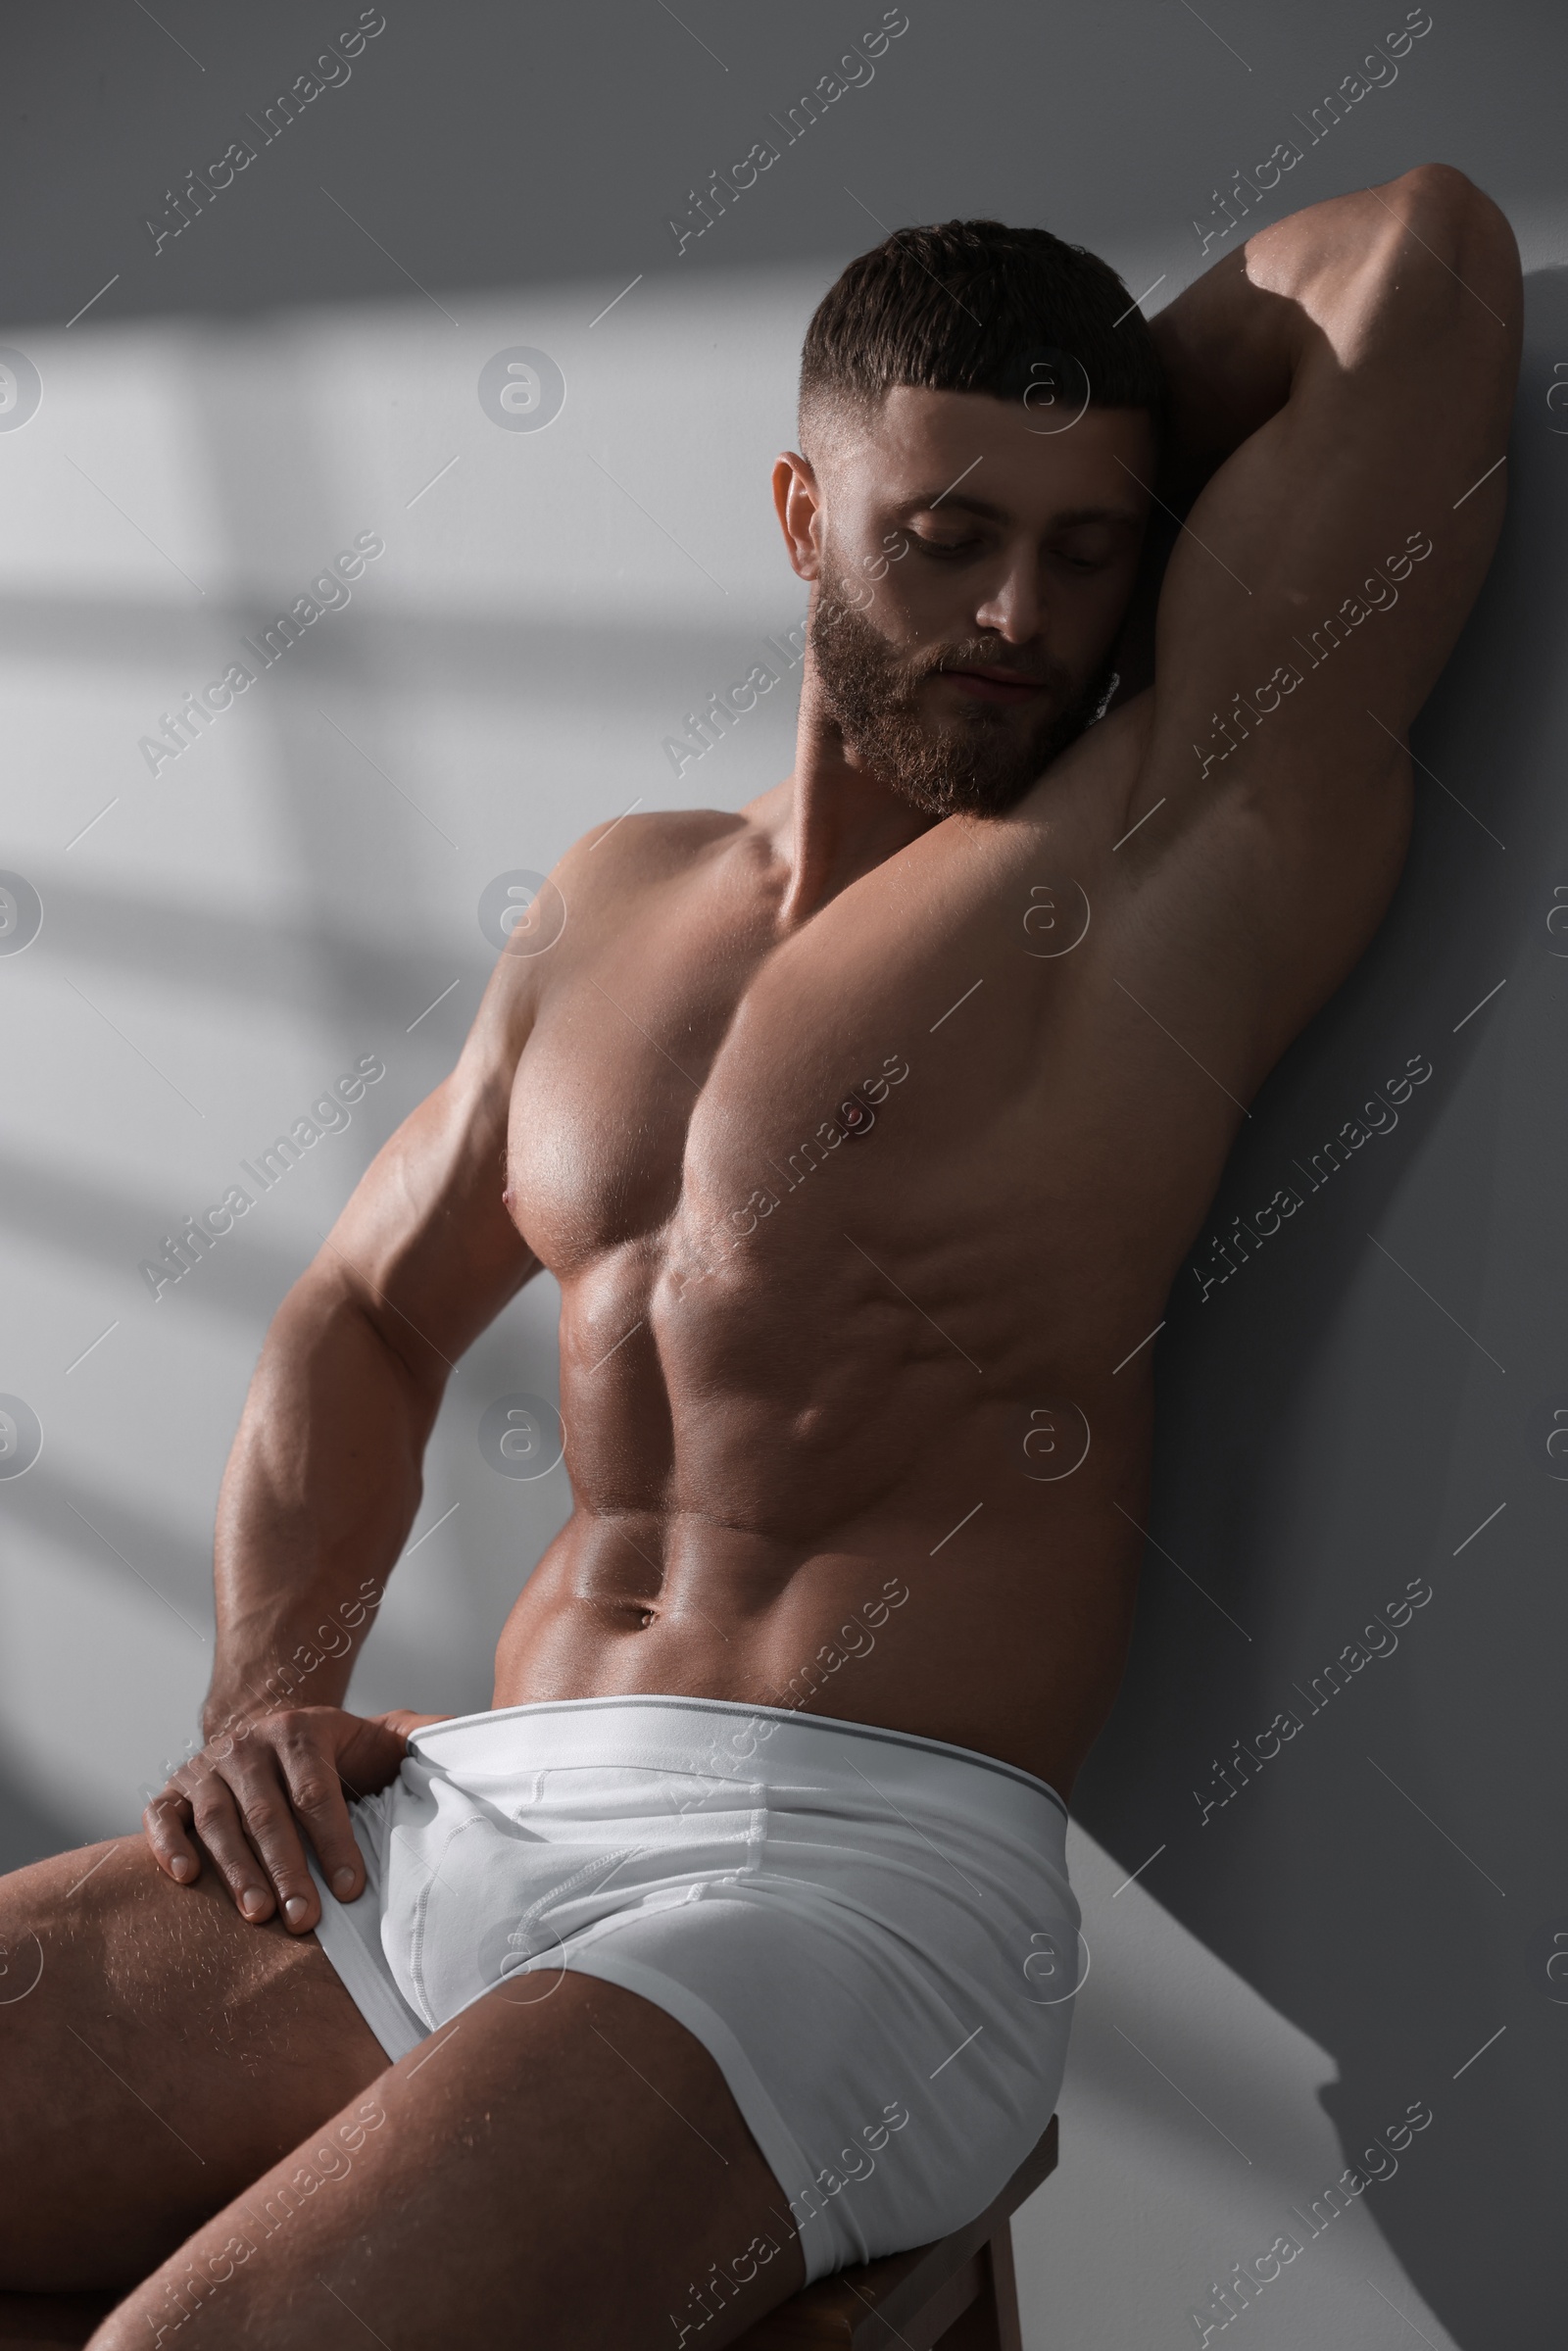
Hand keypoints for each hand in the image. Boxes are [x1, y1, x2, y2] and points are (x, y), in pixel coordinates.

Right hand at [143, 1705, 436, 1932]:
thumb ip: (421, 1743)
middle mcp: (248, 1745)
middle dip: (288, 1869)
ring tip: (258, 1915)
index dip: (335, 1841)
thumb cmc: (333, 1757)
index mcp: (302, 1731)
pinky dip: (168, 1845)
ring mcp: (206, 1768)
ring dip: (237, 1870)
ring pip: (218, 1820)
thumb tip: (475, 1742)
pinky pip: (162, 1817)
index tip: (353, 1890)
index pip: (317, 1790)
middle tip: (306, 1920)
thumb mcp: (375, 1740)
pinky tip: (186, 1878)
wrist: (266, 1731)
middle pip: (267, 1812)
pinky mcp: (172, 1792)